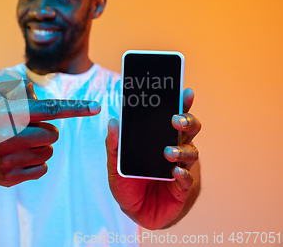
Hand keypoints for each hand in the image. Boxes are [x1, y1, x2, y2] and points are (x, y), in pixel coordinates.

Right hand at [0, 79, 100, 186]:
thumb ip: (17, 94)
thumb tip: (31, 88)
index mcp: (8, 113)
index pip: (49, 109)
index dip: (75, 107)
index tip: (96, 107)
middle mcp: (8, 136)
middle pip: (52, 134)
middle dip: (45, 132)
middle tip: (27, 131)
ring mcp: (7, 159)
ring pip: (48, 153)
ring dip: (40, 148)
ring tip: (20, 145)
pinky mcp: (8, 177)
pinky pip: (41, 169)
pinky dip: (36, 163)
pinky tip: (18, 158)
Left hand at [106, 88, 200, 228]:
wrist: (133, 212)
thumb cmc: (126, 184)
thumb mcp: (114, 164)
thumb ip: (113, 145)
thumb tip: (113, 121)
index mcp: (159, 139)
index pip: (173, 117)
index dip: (181, 104)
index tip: (184, 92)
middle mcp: (174, 149)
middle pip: (189, 130)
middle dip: (187, 122)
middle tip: (175, 120)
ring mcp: (180, 168)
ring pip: (191, 152)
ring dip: (181, 150)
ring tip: (168, 152)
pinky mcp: (181, 188)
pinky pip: (186, 179)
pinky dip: (182, 174)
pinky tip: (175, 172)